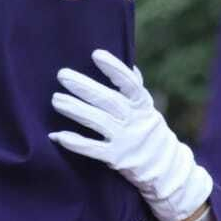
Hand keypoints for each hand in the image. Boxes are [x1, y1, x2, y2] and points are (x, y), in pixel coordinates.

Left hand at [49, 49, 213, 220]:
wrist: (165, 166)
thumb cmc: (148, 130)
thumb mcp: (146, 108)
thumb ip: (135, 89)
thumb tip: (128, 64)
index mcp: (142, 104)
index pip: (130, 83)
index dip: (114, 68)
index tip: (96, 54)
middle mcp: (134, 120)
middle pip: (108, 101)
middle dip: (84, 87)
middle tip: (62, 75)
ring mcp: (126, 140)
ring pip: (98, 122)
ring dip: (76, 110)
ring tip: (56, 100)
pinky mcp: (116, 158)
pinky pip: (93, 149)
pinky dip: (76, 142)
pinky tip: (58, 135)